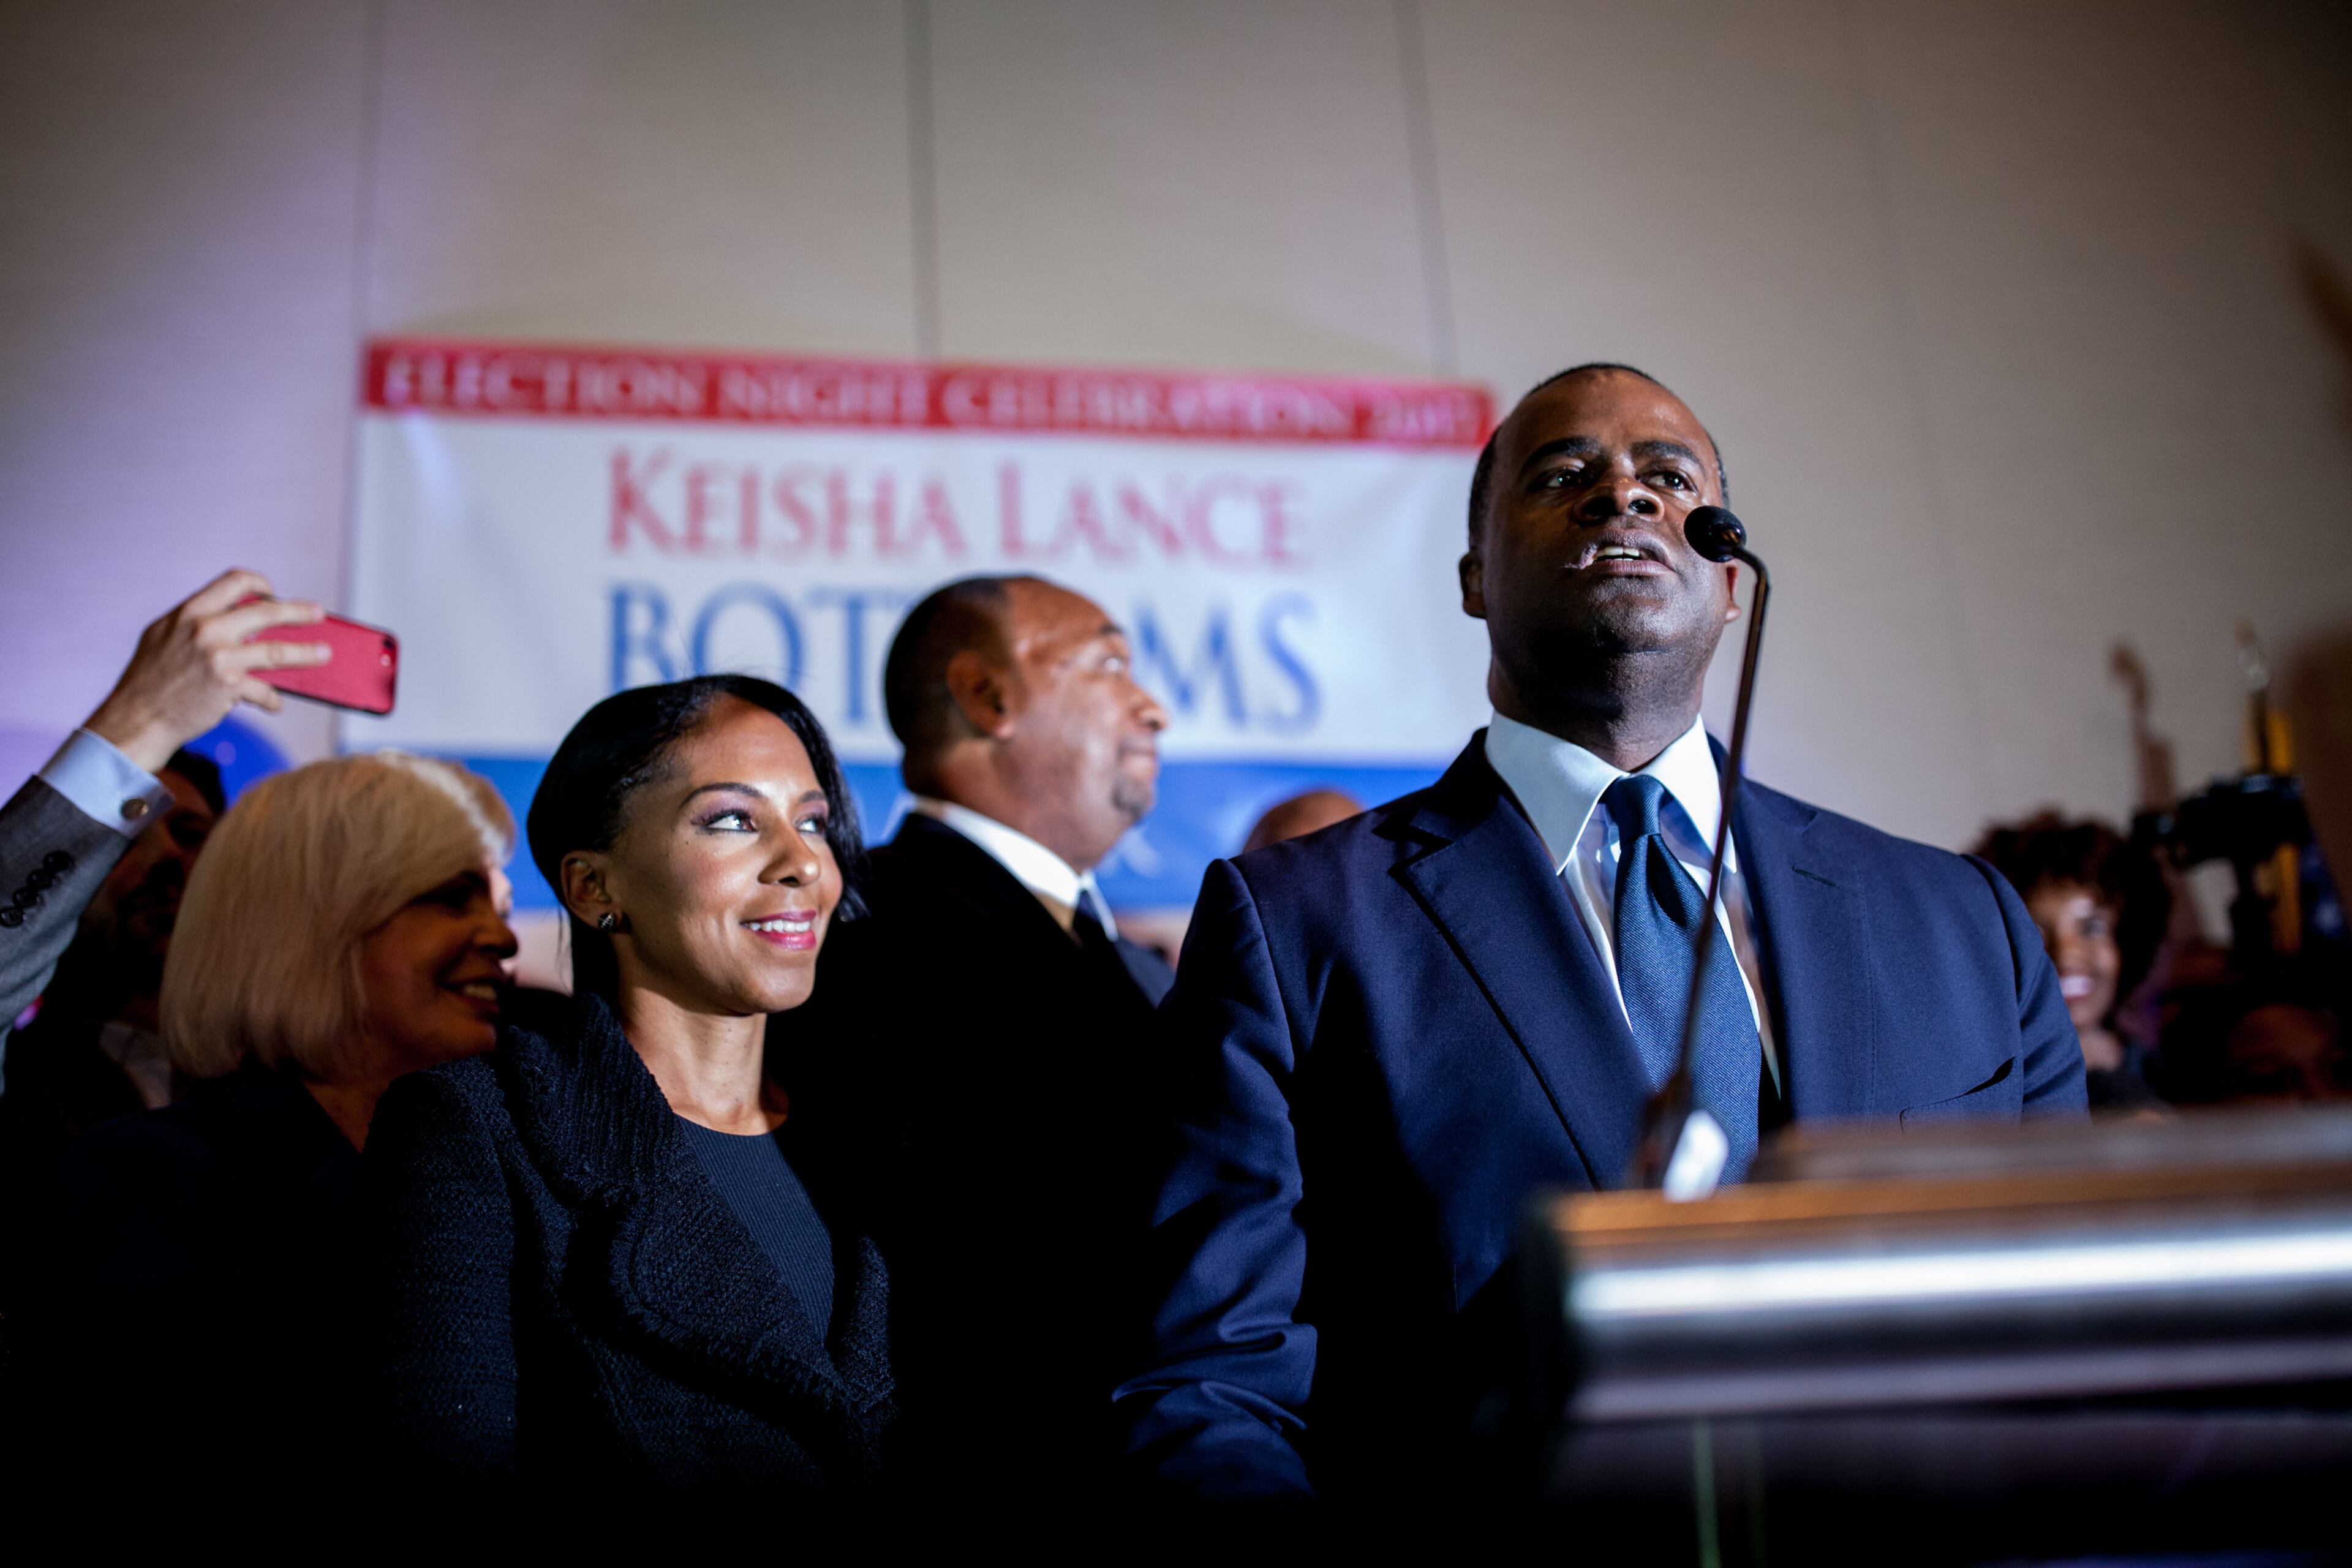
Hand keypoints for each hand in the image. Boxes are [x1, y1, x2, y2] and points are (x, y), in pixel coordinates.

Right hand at [83, 570, 329, 771]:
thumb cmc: (149, 680)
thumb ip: (196, 623)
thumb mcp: (163, 637)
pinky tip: (275, 703)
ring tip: (325, 653)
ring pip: (278, 650)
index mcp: (189, 612)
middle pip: (267, 611)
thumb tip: (233, 617)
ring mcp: (219, 656)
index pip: (233, 581)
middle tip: (319, 613)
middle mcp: (205, 629)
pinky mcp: (229, 685)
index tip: (272, 592)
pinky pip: (265, 690)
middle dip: (298, 611)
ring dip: (306, 652)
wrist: (136, 717)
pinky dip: (272, 698)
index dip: (259, 584)